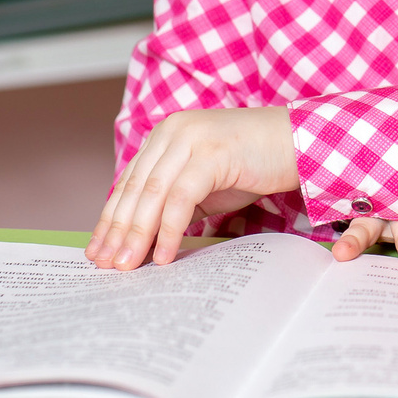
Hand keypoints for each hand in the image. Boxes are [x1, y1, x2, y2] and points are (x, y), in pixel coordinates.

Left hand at [88, 107, 301, 270]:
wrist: (299, 143)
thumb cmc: (253, 164)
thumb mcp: (204, 185)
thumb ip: (174, 203)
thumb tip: (144, 242)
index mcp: (165, 135)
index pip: (130, 182)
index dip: (111, 219)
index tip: (98, 251)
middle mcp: (172, 131)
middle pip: (135, 189)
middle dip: (117, 231)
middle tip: (106, 265)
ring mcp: (191, 139)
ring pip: (152, 194)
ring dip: (137, 234)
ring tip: (127, 266)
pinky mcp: (211, 153)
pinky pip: (181, 198)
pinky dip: (169, 230)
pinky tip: (164, 255)